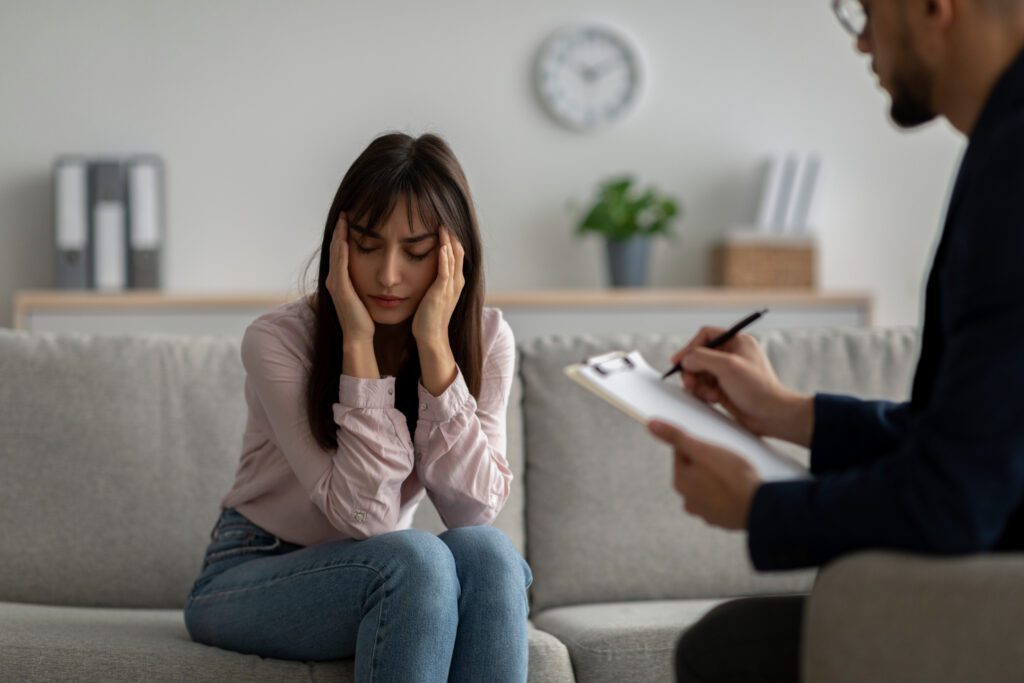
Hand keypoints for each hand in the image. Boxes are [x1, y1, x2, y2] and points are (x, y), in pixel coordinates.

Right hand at [325, 213, 374, 343]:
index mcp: (339, 279)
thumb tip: (373, 268)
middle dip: (340, 229)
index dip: (343, 234)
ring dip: (340, 235)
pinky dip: (342, 251)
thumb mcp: (363, 293)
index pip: (340, 251)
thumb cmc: (364, 317)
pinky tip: (345, 238)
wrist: (359, 336)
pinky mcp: (340, 288)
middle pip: (336, 248)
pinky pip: (340, 265)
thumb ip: (364, 280)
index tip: (350, 218)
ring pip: (336, 253)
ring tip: (344, 219)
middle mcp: (333, 279)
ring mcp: (335, 283)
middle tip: (344, 211)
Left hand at [411, 226, 464, 346]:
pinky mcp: (441, 292)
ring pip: (453, 259)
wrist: (431, 336)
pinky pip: (445, 272)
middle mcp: (457, 282)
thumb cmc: (430, 317)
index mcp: (456, 282)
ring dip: (448, 242)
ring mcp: (450, 287)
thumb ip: (438, 281)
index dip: (453, 239)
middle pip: (459, 252)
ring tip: (443, 226)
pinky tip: (441, 246)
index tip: (445, 224)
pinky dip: (444, 258)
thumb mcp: (437, 294)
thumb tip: (432, 269)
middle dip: (453, 235)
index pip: (458, 254)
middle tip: (445, 218)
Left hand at [647, 420, 760, 529]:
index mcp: (681, 481)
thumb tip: (651, 425)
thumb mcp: (703, 449)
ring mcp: (705, 512)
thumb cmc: (733, 476)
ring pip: (709, 486)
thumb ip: (677, 437)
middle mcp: (688, 500)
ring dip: (718, 478)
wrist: (762, 507)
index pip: (682, 453)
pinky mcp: (722, 520)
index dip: (699, 444)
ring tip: (735, 472)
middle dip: (708, 462)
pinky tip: (739, 487)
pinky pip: (722, 500)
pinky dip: (728, 493)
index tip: (713, 443)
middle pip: (695, 470)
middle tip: (727, 457)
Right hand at [672, 327, 813, 446]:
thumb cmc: (756, 389)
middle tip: (689, 384)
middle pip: (699, 356)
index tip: (678, 361)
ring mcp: (728, 372)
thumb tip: (685, 360)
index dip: (690, 347)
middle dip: (693, 370)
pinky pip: (704, 386)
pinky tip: (714, 400)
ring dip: (700, 384)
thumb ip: (701, 358)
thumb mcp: (727, 367)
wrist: (771, 416)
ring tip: (710, 395)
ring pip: (700, 373)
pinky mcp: (725, 388)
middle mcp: (732, 354)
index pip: (706, 335)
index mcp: (737, 341)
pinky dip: (704, 393)